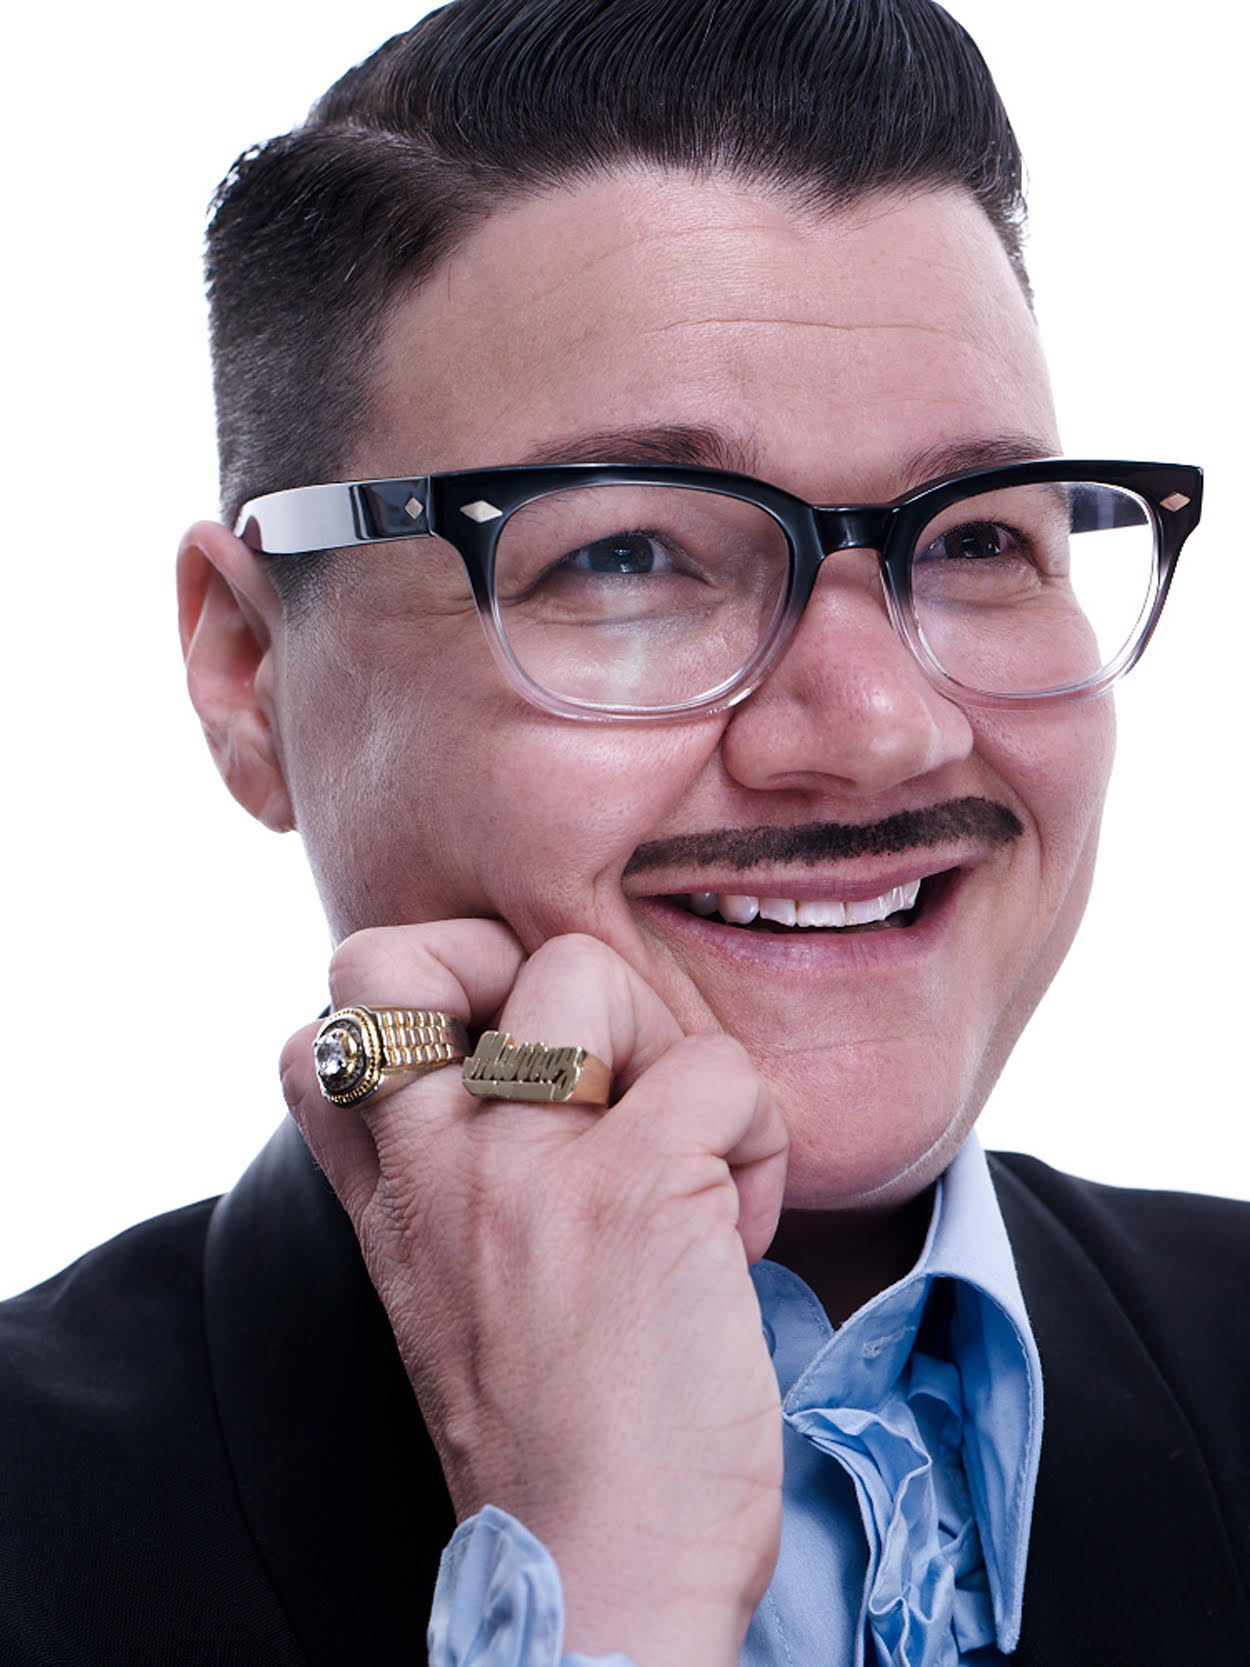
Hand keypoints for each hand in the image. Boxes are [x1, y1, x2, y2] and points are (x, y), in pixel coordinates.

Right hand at [281, 920, 788, 1666]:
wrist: (601, 1579)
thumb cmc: (552, 1448)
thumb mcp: (444, 1304)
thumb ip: (442, 1190)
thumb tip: (517, 1084)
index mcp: (390, 1199)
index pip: (328, 1024)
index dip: (410, 998)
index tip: (494, 1056)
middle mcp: (436, 1165)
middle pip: (428, 949)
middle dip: (541, 981)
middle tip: (611, 1075)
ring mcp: (528, 1170)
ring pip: (586, 973)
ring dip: (667, 1047)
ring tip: (693, 1158)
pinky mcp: (638, 1191)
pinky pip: (718, 1068)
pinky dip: (757, 1132)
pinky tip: (740, 1228)